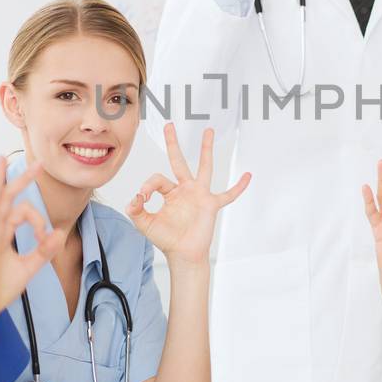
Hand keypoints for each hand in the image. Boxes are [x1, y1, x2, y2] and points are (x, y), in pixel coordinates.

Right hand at [0, 157, 65, 327]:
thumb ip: (43, 250)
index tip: (45, 237)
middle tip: (34, 162)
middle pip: (5, 198)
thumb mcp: (28, 267)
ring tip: (0, 161)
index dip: (39, 220)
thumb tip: (60, 233)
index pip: (22, 213)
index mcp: (2, 234)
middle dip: (18, 179)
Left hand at [126, 123, 250, 263]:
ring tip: (208, 131)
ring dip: (206, 149)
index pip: (158, 178)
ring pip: (204, 167)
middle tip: (169, 126)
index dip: (148, 186)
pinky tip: (248, 175)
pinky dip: (239, 186)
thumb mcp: (145, 224)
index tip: (142, 198)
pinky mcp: (211, 204)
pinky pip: (228, 194)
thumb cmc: (167, 239)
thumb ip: (136, 210)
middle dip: (173, 143)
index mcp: (169, 192)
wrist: (183, 255)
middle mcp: (185, 189)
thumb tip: (134, 198)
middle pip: (178, 161)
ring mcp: (200, 195)